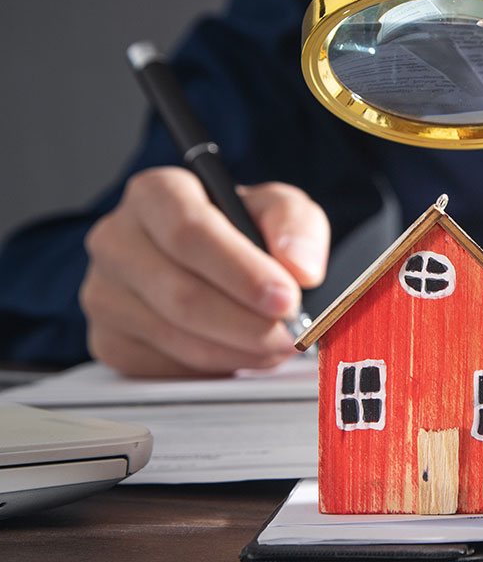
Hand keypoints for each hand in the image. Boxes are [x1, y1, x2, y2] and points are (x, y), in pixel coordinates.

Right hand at [80, 167, 329, 375]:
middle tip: (291, 334)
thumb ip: (296, 226)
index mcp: (156, 194)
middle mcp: (117, 240)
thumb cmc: (242, 230)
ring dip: (238, 350)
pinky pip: (165, 366)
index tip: (287, 298)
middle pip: (181, 294)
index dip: (242, 272)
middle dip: (247, 323)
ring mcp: (104, 292)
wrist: (212, 265)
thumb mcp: (278, 210)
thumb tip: (299, 266)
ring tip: (278, 345)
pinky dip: (216, 367)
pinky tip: (243, 353)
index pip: (190, 233)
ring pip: (175, 336)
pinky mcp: (108, 340)